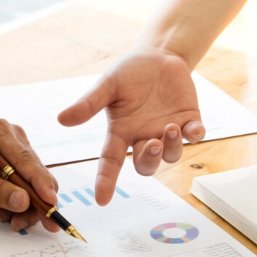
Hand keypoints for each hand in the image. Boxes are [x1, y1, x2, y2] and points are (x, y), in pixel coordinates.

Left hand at [0, 121, 59, 232]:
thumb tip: (24, 202)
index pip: (26, 160)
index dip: (40, 183)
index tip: (51, 202)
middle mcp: (14, 138)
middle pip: (37, 172)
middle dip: (39, 201)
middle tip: (43, 225)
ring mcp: (17, 150)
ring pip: (36, 182)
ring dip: (29, 206)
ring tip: (12, 222)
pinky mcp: (17, 164)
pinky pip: (28, 185)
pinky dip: (22, 203)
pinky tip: (7, 214)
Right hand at [58, 49, 205, 204]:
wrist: (158, 56)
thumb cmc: (129, 73)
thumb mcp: (107, 85)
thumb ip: (89, 104)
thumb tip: (62, 119)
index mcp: (121, 132)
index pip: (110, 162)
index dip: (105, 181)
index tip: (101, 200)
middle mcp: (144, 137)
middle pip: (145, 165)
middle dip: (149, 159)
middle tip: (153, 144)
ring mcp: (166, 131)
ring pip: (171, 155)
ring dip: (171, 146)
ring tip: (171, 127)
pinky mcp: (188, 120)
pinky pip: (194, 136)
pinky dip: (195, 134)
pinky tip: (193, 128)